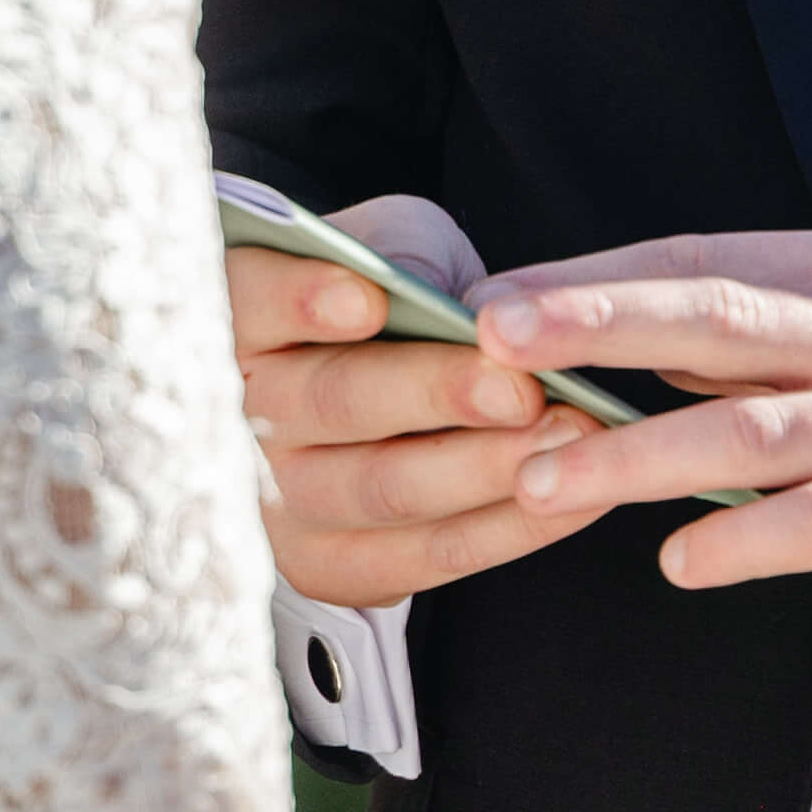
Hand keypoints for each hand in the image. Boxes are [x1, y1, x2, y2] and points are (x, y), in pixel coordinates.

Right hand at [227, 192, 623, 615]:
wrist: (367, 387)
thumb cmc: (382, 295)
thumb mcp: (386, 245)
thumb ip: (402, 254)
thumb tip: (449, 299)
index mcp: (236, 318)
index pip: (250, 302)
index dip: (300, 301)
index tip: (367, 299)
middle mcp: (239, 417)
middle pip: (330, 403)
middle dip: (433, 395)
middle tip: (517, 388)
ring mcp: (281, 504)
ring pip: (384, 490)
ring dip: (484, 467)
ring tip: (567, 436)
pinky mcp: (335, 566)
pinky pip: (430, 555)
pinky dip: (511, 527)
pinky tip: (576, 494)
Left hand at [473, 228, 811, 618]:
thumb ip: (800, 337)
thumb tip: (664, 355)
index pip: (706, 265)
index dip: (593, 281)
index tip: (484, 301)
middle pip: (716, 317)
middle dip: (591, 328)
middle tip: (484, 350)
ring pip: (762, 425)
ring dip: (644, 452)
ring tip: (545, 482)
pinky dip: (755, 543)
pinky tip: (687, 566)